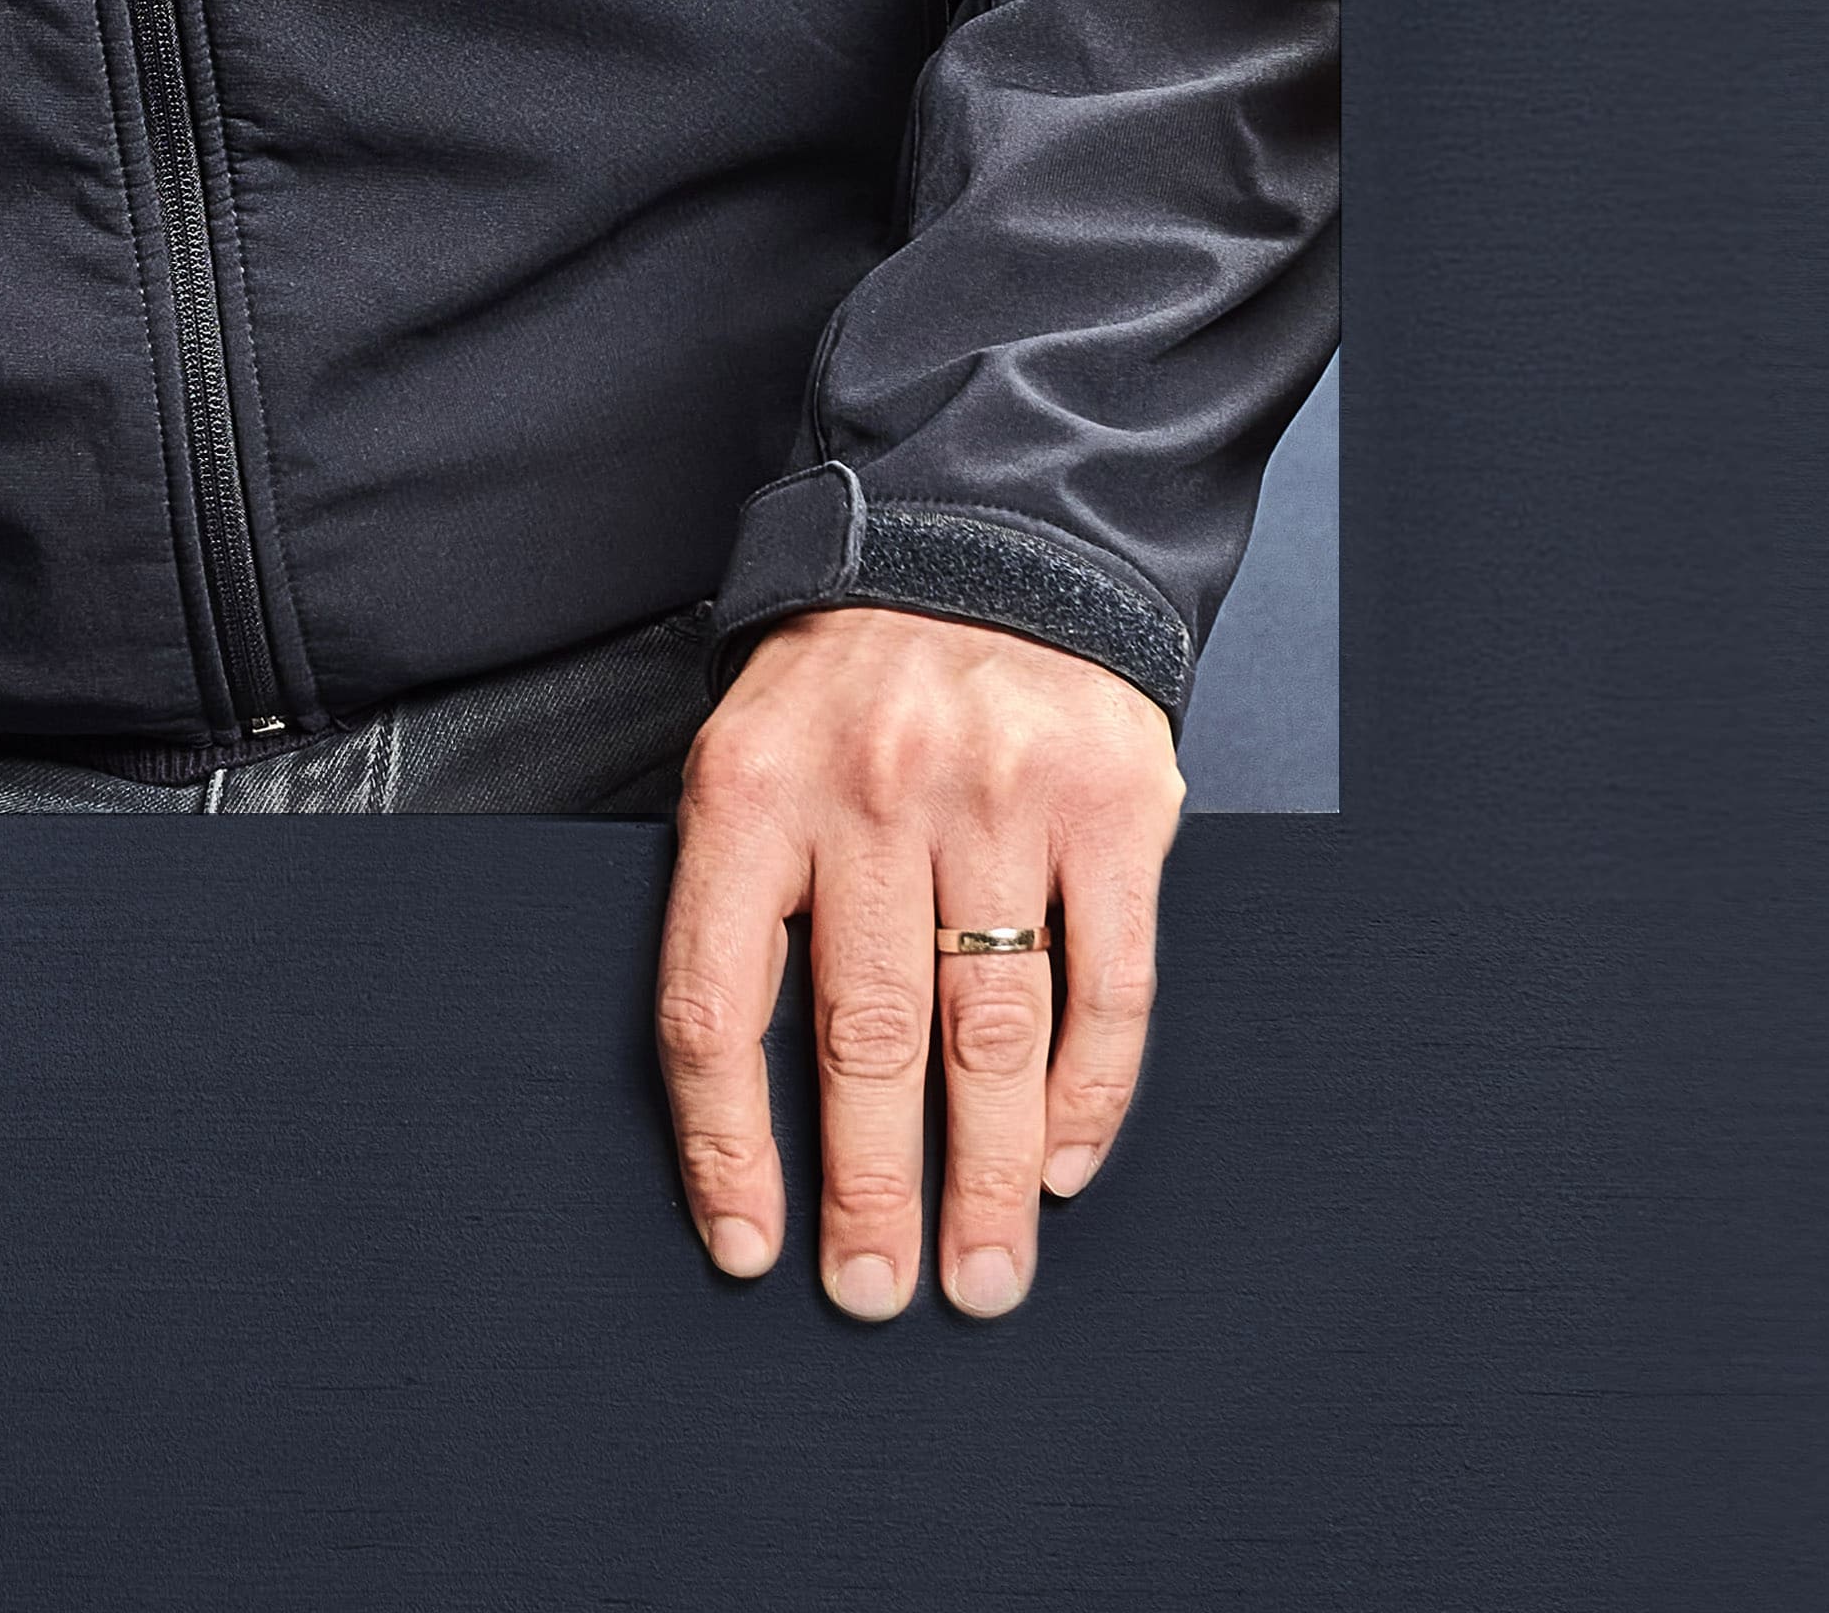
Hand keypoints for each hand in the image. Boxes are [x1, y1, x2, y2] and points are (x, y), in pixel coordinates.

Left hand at [657, 601, 1184, 1319]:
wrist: (984, 532)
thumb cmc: (846, 675)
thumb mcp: (749, 743)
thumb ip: (743, 890)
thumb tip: (731, 1094)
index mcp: (752, 786)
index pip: (716, 999)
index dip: (726, 1142)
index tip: (748, 1247)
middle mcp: (872, 793)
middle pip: (864, 1038)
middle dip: (872, 1191)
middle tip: (877, 1295)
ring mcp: (999, 798)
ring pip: (990, 1032)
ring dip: (991, 1176)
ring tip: (986, 1273)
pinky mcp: (1112, 804)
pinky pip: (1107, 982)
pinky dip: (1090, 1091)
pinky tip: (1066, 1162)